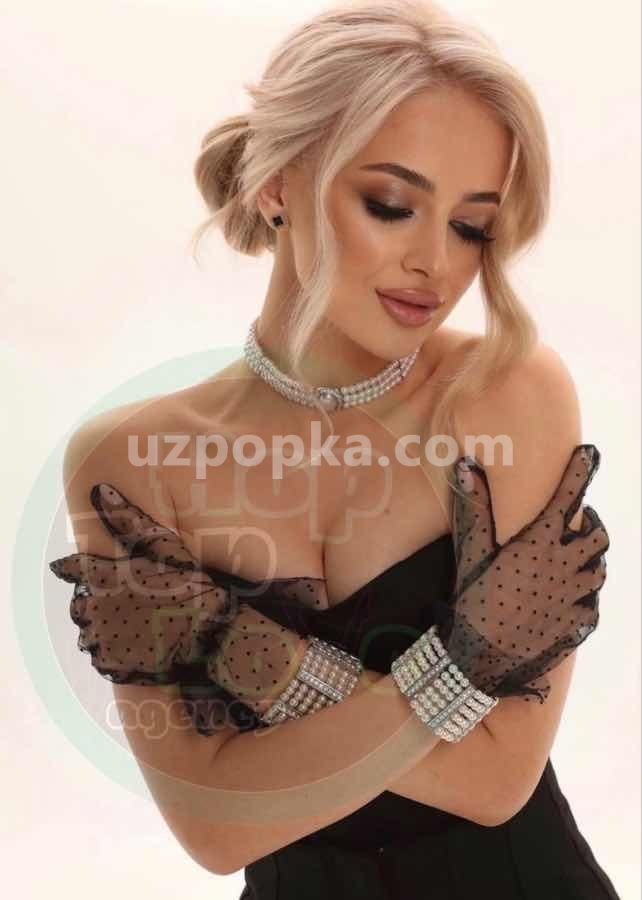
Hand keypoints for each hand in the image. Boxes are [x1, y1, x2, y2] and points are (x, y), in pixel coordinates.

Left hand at [49, 483, 235, 684]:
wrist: (212, 639)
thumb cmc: (193, 590)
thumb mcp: (168, 548)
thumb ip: (131, 522)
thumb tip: (100, 491)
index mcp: (106, 577)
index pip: (74, 568)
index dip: (73, 568)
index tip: (70, 567)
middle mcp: (95, 608)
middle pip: (82, 602)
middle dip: (99, 600)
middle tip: (128, 602)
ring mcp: (101, 639)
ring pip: (89, 631)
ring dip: (105, 626)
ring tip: (135, 624)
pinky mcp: (111, 664)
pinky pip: (101, 655)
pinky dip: (114, 649)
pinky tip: (137, 643)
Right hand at [445, 443, 609, 700]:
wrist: (484, 659)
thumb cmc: (475, 601)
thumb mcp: (473, 553)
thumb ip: (474, 509)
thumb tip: (467, 466)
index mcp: (539, 544)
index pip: (568, 498)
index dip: (580, 472)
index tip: (589, 453)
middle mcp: (565, 566)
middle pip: (597, 535)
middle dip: (591, 523)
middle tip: (578, 520)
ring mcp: (576, 597)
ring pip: (599, 569)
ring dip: (589, 558)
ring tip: (572, 558)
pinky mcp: (580, 623)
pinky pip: (593, 602)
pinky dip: (585, 594)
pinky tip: (568, 597)